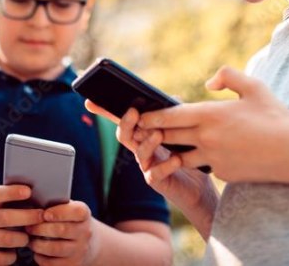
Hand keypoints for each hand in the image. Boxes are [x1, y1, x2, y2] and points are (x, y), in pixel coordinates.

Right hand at [0, 185, 44, 265]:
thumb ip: (2, 203)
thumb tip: (33, 199)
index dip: (13, 192)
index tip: (28, 191)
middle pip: (6, 217)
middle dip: (28, 217)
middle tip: (41, 216)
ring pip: (6, 239)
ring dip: (22, 239)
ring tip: (27, 238)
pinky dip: (10, 257)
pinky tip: (13, 253)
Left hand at [27, 201, 96, 265]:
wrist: (88, 242)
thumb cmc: (69, 221)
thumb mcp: (68, 209)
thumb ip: (54, 205)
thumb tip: (32, 206)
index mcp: (84, 214)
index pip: (77, 212)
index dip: (59, 213)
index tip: (44, 214)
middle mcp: (85, 232)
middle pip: (62, 230)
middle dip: (41, 229)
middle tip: (29, 227)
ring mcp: (80, 250)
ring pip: (56, 248)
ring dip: (38, 245)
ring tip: (30, 241)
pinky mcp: (73, 264)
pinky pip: (53, 264)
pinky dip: (41, 258)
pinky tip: (37, 252)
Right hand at [86, 101, 211, 216]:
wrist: (199, 189)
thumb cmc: (188, 157)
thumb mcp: (183, 133)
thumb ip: (175, 116)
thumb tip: (173, 98)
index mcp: (143, 135)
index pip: (122, 121)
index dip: (105, 112)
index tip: (90, 101)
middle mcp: (141, 150)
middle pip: (125, 135)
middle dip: (126, 123)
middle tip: (134, 112)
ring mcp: (147, 166)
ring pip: (139, 152)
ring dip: (147, 142)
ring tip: (159, 134)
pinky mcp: (157, 182)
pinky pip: (155, 174)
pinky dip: (166, 166)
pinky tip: (177, 160)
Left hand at [137, 66, 288, 183]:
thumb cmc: (275, 117)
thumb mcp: (254, 87)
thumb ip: (228, 76)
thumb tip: (207, 83)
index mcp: (211, 114)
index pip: (170, 116)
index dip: (151, 116)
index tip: (138, 115)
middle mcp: (207, 137)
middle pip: (170, 136)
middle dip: (152, 133)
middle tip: (138, 130)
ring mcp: (214, 158)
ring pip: (182, 155)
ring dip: (171, 151)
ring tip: (159, 146)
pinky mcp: (223, 173)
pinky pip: (204, 165)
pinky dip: (199, 160)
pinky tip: (196, 156)